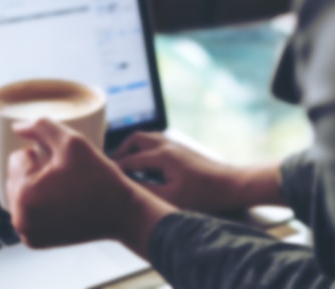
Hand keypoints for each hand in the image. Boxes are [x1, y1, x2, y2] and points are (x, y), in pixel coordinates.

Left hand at [6, 119, 174, 255]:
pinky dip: (39, 204)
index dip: (40, 153)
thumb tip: (16, 127)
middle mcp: (20, 219)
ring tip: (65, 187)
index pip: (16, 158)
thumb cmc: (99, 177)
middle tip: (66, 175)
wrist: (121, 212)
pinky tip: (61, 201)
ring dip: (35, 186)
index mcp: (24, 195)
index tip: (64, 163)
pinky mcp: (36, 241)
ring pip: (20, 194)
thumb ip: (41, 127)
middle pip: (14, 177)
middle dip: (35, 171)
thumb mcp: (73, 142)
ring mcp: (27, 233)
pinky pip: (28, 212)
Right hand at [113, 132, 285, 212]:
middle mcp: (167, 145)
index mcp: (162, 156)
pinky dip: (145, 148)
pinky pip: (157, 141)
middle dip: (121, 151)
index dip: (114, 169)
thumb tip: (126, 187)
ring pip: (147, 137)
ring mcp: (176, 145)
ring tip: (127, 163)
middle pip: (135, 139)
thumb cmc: (203, 194)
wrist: (230, 184)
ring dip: (134, 147)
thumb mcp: (171, 198)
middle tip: (113, 165)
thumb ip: (146, 192)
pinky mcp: (182, 149)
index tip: (103, 177)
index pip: (129, 160)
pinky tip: (147, 164)